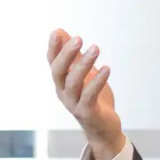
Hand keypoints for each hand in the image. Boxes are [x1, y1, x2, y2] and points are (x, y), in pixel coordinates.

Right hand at [47, 28, 124, 159]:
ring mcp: (74, 103)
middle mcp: (63, 92)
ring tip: (95, 48)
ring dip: (84, 64)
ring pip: (74, 82)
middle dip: (66, 54)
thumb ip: (73, 56)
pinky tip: (106, 68)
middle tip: (78, 38)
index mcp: (61, 82)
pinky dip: (98, 81)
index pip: (52, 62)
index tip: (57, 31)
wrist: (103, 128)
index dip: (54, 48)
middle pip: (59, 71)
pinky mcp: (87, 112)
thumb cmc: (93, 99)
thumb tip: (61, 31)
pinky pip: (90, 95)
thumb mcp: (83, 74)